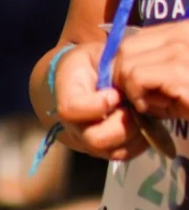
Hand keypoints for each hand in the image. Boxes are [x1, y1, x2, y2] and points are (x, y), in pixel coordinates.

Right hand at [53, 40, 145, 160]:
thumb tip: (131, 82)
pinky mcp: (104, 151)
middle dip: (122, 124)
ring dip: (134, 134)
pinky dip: (140, 142)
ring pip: (112, 151)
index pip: (71, 109)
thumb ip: (110, 65)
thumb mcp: (96, 54)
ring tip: (140, 114)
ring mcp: (87, 141)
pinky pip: (124, 155)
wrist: (80, 82)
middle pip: (94, 139)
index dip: (97, 105)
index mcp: (65, 95)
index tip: (115, 93)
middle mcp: (72, 125)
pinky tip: (144, 123)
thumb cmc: (91, 64)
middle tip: (133, 106)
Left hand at [109, 23, 188, 129]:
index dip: (125, 64)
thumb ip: (157, 65)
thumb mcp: (181, 74)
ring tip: (154, 104)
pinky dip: (138, 96)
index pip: (135, 38)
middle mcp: (183, 33)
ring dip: (132, 89)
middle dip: (123, 77)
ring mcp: (182, 49)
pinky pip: (137, 77)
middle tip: (139, 98)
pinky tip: (157, 108)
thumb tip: (119, 70)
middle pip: (126, 48)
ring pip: (127, 63)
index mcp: (184, 30)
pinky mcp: (181, 70)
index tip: (132, 86)